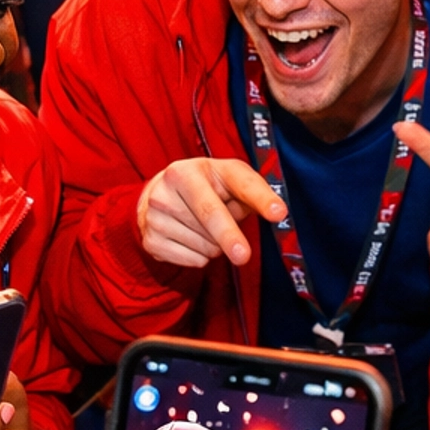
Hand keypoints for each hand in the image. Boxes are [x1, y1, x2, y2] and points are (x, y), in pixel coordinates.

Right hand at [136, 156, 287, 270]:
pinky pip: (193, 259)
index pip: (234, 184)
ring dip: (217, 245)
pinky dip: (202, 256)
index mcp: (192, 169)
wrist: (156, 198)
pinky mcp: (150, 240)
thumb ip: (250, 191)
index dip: (259, 198)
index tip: (278, 212)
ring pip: (205, 245)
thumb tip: (276, 212)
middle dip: (230, 237)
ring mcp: (155, 215)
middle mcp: (169, 187)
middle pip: (212, 218)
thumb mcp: (226, 178)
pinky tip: (192, 239)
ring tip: (206, 229)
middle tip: (243, 255)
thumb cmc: (205, 188)